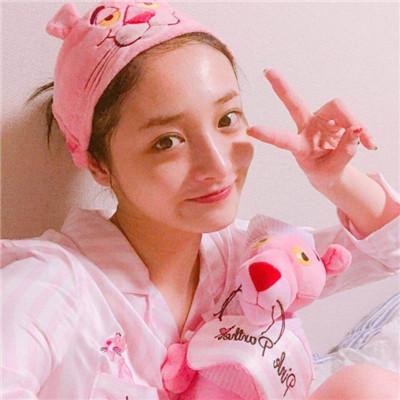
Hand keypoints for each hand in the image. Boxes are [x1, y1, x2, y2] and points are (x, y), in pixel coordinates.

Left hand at [248, 69, 376, 190]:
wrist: (331, 170)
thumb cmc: (324, 171)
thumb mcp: (331, 172)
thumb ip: (343, 154)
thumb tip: (355, 131)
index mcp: (298, 146)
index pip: (283, 139)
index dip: (269, 135)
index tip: (251, 130)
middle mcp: (307, 128)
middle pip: (296, 103)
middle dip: (282, 88)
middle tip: (267, 71)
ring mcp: (322, 120)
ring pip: (338, 108)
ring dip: (355, 123)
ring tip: (368, 144)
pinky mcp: (336, 117)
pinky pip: (353, 118)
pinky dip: (364, 131)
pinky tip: (370, 143)